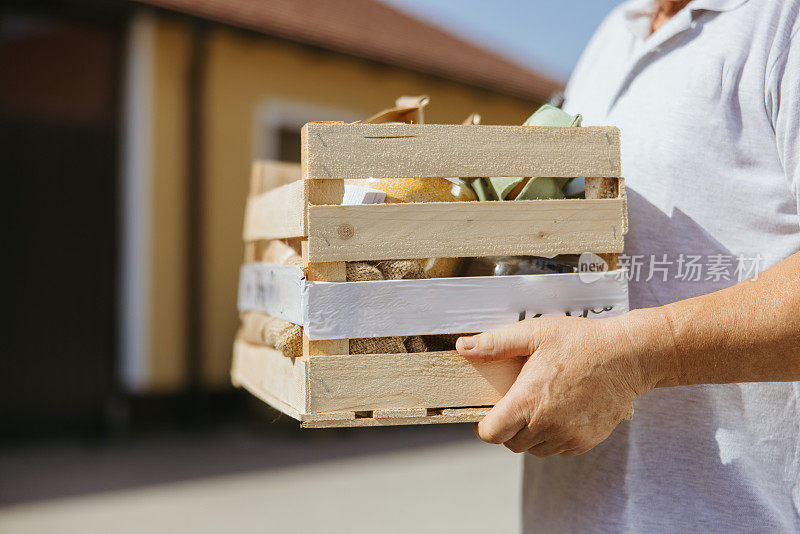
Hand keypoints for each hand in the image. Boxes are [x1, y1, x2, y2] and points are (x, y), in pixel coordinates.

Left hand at [456, 315, 656, 456]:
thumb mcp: (534, 333)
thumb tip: (463, 347)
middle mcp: (547, 425)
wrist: (629, 357)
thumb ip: (495, 343)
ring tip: (537, 406)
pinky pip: (557, 449)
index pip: (491, 434)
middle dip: (506, 426)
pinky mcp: (585, 441)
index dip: (483, 425)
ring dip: (529, 433)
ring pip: (533, 449)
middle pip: (510, 442)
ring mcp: (568, 437)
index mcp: (529, 401)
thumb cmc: (581, 342)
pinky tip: (557, 412)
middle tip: (515, 402)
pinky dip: (551, 437)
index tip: (487, 413)